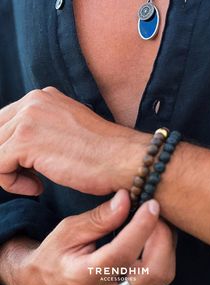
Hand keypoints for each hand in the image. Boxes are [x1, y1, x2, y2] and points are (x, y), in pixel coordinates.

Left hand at [0, 87, 148, 195]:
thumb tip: (16, 148)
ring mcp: (28, 118)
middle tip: (29, 176)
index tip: (26, 166)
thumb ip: (41, 129)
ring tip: (35, 183)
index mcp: (42, 96)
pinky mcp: (25, 141)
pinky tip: (37, 188)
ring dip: (9, 172)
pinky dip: (11, 183)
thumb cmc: (100, 152)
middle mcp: (33, 100)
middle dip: (6, 159)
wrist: (123, 159)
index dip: (9, 148)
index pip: (5, 121)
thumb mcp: (65, 130)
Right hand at [0, 191, 175, 284]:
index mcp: (84, 276)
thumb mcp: (69, 230)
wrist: (49, 282)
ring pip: (161, 276)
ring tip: (154, 220)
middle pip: (152, 272)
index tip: (151, 204)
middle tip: (155, 210)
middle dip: (161, 236)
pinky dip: (163, 252)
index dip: (140, 227)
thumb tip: (126, 197)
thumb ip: (99, 218)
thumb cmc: (56, 254)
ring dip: (166, 243)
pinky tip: (153, 234)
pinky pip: (159, 276)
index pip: (120, 255)